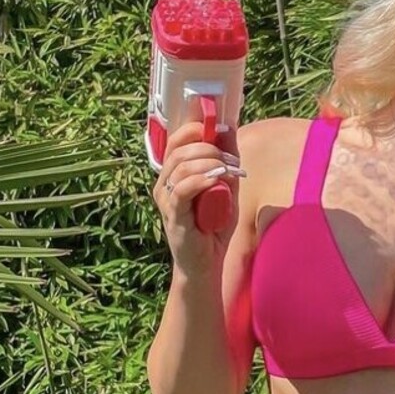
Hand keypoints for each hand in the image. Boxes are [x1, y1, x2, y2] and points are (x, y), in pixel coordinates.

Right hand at [152, 119, 245, 278]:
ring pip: (180, 167)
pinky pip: (183, 190)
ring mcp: (166, 199)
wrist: (205, 265)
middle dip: (208, 147)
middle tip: (230, 158)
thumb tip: (228, 130)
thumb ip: (227, 162)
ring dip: (208, 162)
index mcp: (173, 175)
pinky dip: (201, 180)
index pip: (176, 141)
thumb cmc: (213, 227)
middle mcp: (164, 184)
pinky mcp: (173, 215)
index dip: (194, 129)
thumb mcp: (226, 188)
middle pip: (179, 150)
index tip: (218, 128)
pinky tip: (216, 179)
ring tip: (228, 170)